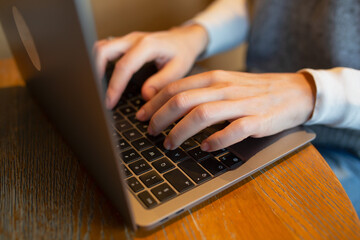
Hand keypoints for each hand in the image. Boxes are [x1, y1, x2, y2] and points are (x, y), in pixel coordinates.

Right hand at [94, 24, 207, 108]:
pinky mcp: (125, 43)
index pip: (124, 66)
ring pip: (101, 47)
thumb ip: (161, 82)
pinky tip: (101, 76)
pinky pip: (106, 49)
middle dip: (96, 73)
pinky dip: (100, 61)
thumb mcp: (178, 69)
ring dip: (95, 65)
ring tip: (96, 86)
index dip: (114, 86)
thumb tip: (145, 96)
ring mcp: (128, 39)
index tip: (109, 102)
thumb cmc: (183, 52)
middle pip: (104, 50)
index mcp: (147, 45)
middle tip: (98, 94)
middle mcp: (134, 39)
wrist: (185, 39)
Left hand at [136, 70, 315, 150]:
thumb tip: (170, 106)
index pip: (175, 88)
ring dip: (180, 131)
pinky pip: (233, 130)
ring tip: (169, 144)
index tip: (140, 116)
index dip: (154, 103)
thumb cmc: (255, 91)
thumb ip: (200, 92)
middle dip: (159, 118)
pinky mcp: (258, 120)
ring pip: (202, 114)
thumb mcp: (225, 84)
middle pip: (182, 100)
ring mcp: (241, 103)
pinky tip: (204, 148)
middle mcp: (224, 88)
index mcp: (214, 78)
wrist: (294, 92)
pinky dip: (216, 140)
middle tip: (149, 132)